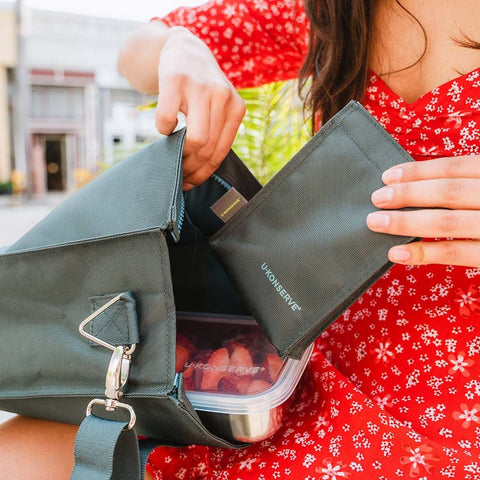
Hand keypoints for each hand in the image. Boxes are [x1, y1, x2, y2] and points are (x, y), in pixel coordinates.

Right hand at [155, 27, 245, 189]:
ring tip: (171, 156)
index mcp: (236, 108)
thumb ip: (216, 133)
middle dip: (190, 169)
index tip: (189, 184)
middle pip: (207, 149)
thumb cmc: (200, 88)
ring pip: (194, 140)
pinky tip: (164, 127)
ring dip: (179, 156)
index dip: (202, 174)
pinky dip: (163, 129)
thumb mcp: (218, 107)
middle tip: (177, 174)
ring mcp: (200, 87)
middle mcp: (222, 97)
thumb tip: (200, 172)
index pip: (220, 153)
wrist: (185, 48)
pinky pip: (167, 120)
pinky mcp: (175, 80)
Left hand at [366, 155, 479, 266]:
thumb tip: (425, 184)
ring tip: (376, 222)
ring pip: (449, 222)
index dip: (420, 171)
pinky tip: (397, 253)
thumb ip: (473, 183)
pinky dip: (425, 253)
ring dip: (407, 222)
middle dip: (409, 194)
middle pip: (450, 192)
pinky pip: (458, 253)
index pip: (458, 167)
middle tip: (376, 198)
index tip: (388, 176)